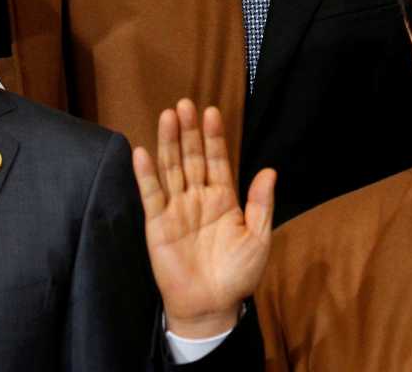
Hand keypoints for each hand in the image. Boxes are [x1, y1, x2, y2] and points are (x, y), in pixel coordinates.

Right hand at [132, 99, 273, 339]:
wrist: (212, 306)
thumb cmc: (238, 275)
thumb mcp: (258, 238)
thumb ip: (260, 204)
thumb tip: (270, 171)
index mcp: (223, 198)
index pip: (217, 159)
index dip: (214, 136)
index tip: (211, 111)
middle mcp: (198, 197)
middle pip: (192, 157)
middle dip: (189, 131)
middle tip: (185, 105)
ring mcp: (177, 208)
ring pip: (171, 168)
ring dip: (168, 143)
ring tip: (167, 117)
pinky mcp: (157, 223)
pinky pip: (151, 195)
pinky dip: (146, 174)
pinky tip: (142, 152)